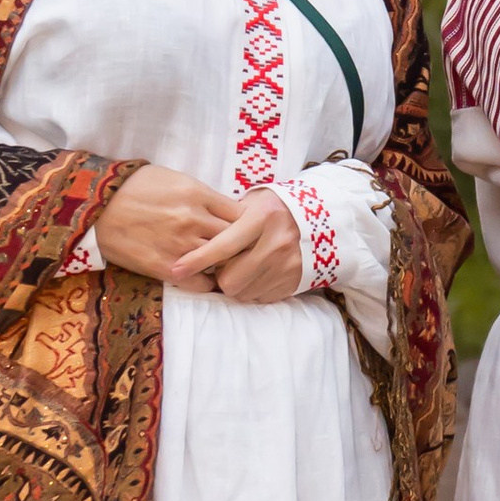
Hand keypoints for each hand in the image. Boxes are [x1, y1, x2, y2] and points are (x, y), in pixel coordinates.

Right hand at [94, 166, 246, 286]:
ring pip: (221, 263)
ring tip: (222, 266)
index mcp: (198, 194)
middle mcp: (193, 220)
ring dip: (224, 266)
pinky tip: (203, 277)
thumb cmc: (134, 188)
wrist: (96, 207)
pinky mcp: (165, 267)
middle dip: (241, 247)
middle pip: (237, 240)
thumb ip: (203, 195)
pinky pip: (201, 283)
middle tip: (241, 252)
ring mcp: (181, 245)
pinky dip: (206, 282)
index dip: (248, 225)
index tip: (246, 231)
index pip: (242, 215)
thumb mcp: (174, 178)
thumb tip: (228, 209)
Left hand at [172, 190, 309, 303]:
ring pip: (242, 292)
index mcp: (262, 218)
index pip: (222, 246)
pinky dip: (253, 289)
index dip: (196, 260)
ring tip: (242, 267)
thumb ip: (227, 219)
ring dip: (235, 284)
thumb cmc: (275, 208)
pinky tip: (258, 273)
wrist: (322, 219)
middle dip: (219, 276)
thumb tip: (194, 239)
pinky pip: (259, 297)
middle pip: (229, 279)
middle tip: (221, 265)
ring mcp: (287, 265)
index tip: (177, 269)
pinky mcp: (293, 281)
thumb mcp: (253, 203)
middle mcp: (276, 243)